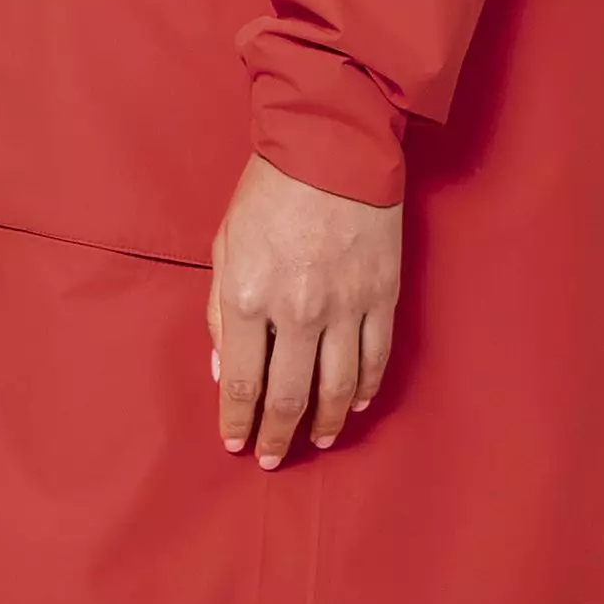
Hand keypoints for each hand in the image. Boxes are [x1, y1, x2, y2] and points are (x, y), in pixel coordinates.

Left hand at [207, 155, 401, 469]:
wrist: (333, 144)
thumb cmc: (270, 191)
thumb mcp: (224, 245)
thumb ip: (220, 312)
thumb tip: (225, 369)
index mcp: (250, 297)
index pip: (242, 383)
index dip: (238, 422)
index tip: (236, 444)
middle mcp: (298, 311)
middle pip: (289, 396)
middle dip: (279, 436)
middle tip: (274, 458)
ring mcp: (346, 306)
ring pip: (339, 387)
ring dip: (328, 422)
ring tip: (319, 440)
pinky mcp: (382, 295)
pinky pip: (376, 357)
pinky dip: (367, 388)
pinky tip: (358, 404)